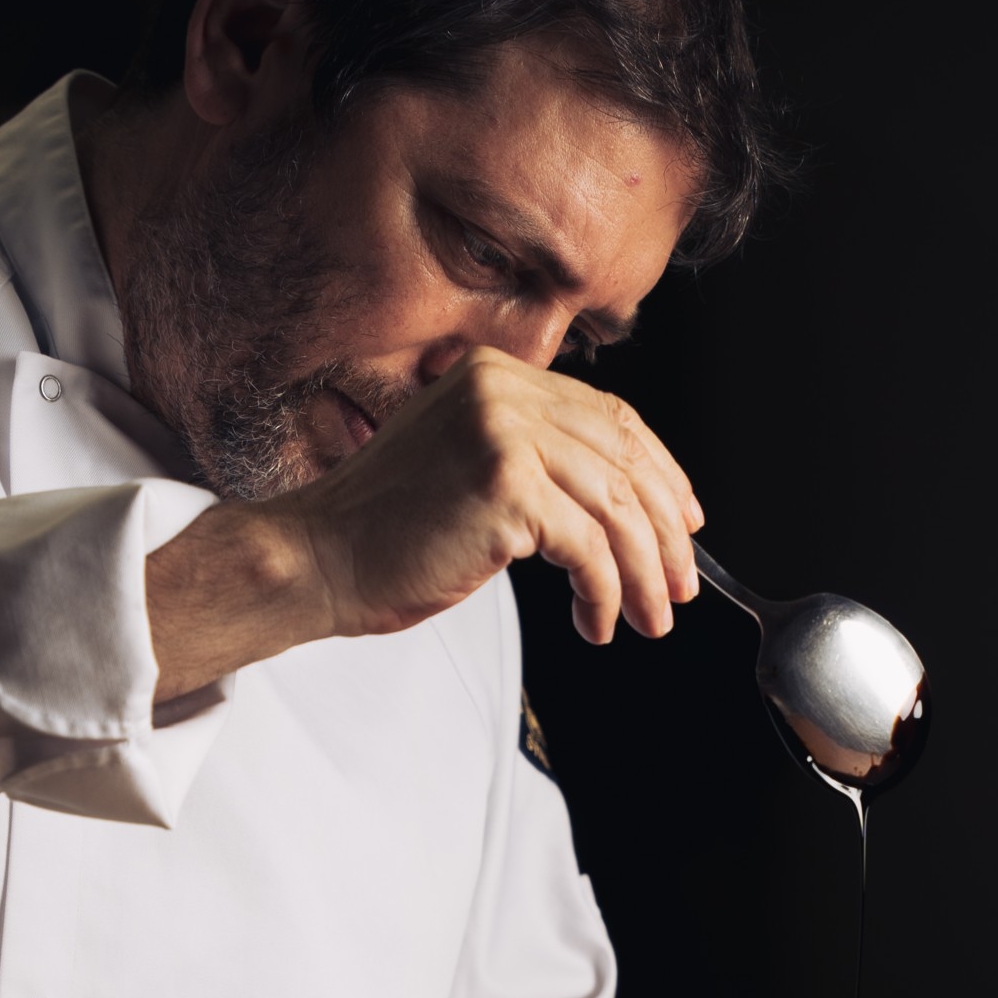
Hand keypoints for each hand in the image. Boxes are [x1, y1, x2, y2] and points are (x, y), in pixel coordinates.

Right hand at [293, 345, 701, 644]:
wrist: (313, 559)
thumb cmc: (379, 533)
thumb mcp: (463, 469)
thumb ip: (529, 461)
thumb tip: (616, 504)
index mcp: (495, 376)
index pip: (609, 417)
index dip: (660, 472)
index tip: (684, 522)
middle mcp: (503, 390)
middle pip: (624, 459)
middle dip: (664, 533)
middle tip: (680, 585)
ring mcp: (503, 433)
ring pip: (616, 508)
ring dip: (644, 574)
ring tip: (649, 619)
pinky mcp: (505, 488)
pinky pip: (589, 548)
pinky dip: (605, 594)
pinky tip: (596, 622)